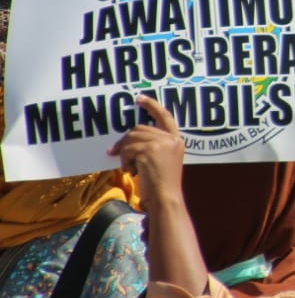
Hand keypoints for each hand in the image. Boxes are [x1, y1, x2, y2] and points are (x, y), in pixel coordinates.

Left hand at [108, 96, 185, 212]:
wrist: (166, 199)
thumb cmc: (162, 186)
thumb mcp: (162, 161)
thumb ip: (153, 147)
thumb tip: (128, 140)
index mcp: (177, 140)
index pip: (165, 116)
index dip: (152, 105)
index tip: (140, 99)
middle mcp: (171, 139)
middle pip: (140, 129)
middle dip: (125, 141)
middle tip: (114, 152)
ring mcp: (161, 144)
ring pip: (131, 138)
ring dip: (124, 154)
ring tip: (129, 167)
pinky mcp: (149, 151)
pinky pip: (128, 150)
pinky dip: (125, 161)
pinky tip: (132, 171)